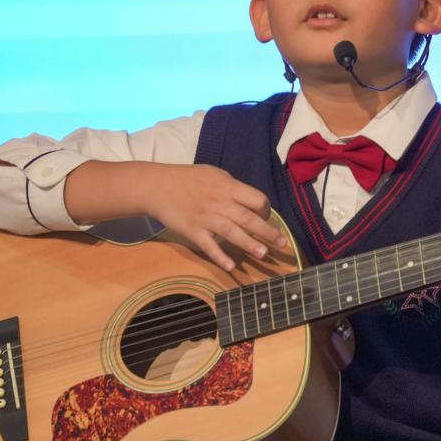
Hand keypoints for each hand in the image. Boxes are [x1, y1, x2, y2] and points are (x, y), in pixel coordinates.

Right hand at [141, 164, 289, 270]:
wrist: (157, 186)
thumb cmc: (188, 179)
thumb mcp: (214, 174)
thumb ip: (232, 188)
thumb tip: (251, 201)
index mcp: (227, 187)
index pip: (256, 198)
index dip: (266, 209)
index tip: (267, 218)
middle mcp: (220, 202)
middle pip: (248, 217)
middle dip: (268, 231)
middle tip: (283, 244)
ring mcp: (206, 218)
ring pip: (231, 232)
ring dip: (248, 244)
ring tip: (263, 254)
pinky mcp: (192, 230)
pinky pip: (208, 245)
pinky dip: (219, 256)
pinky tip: (230, 266)